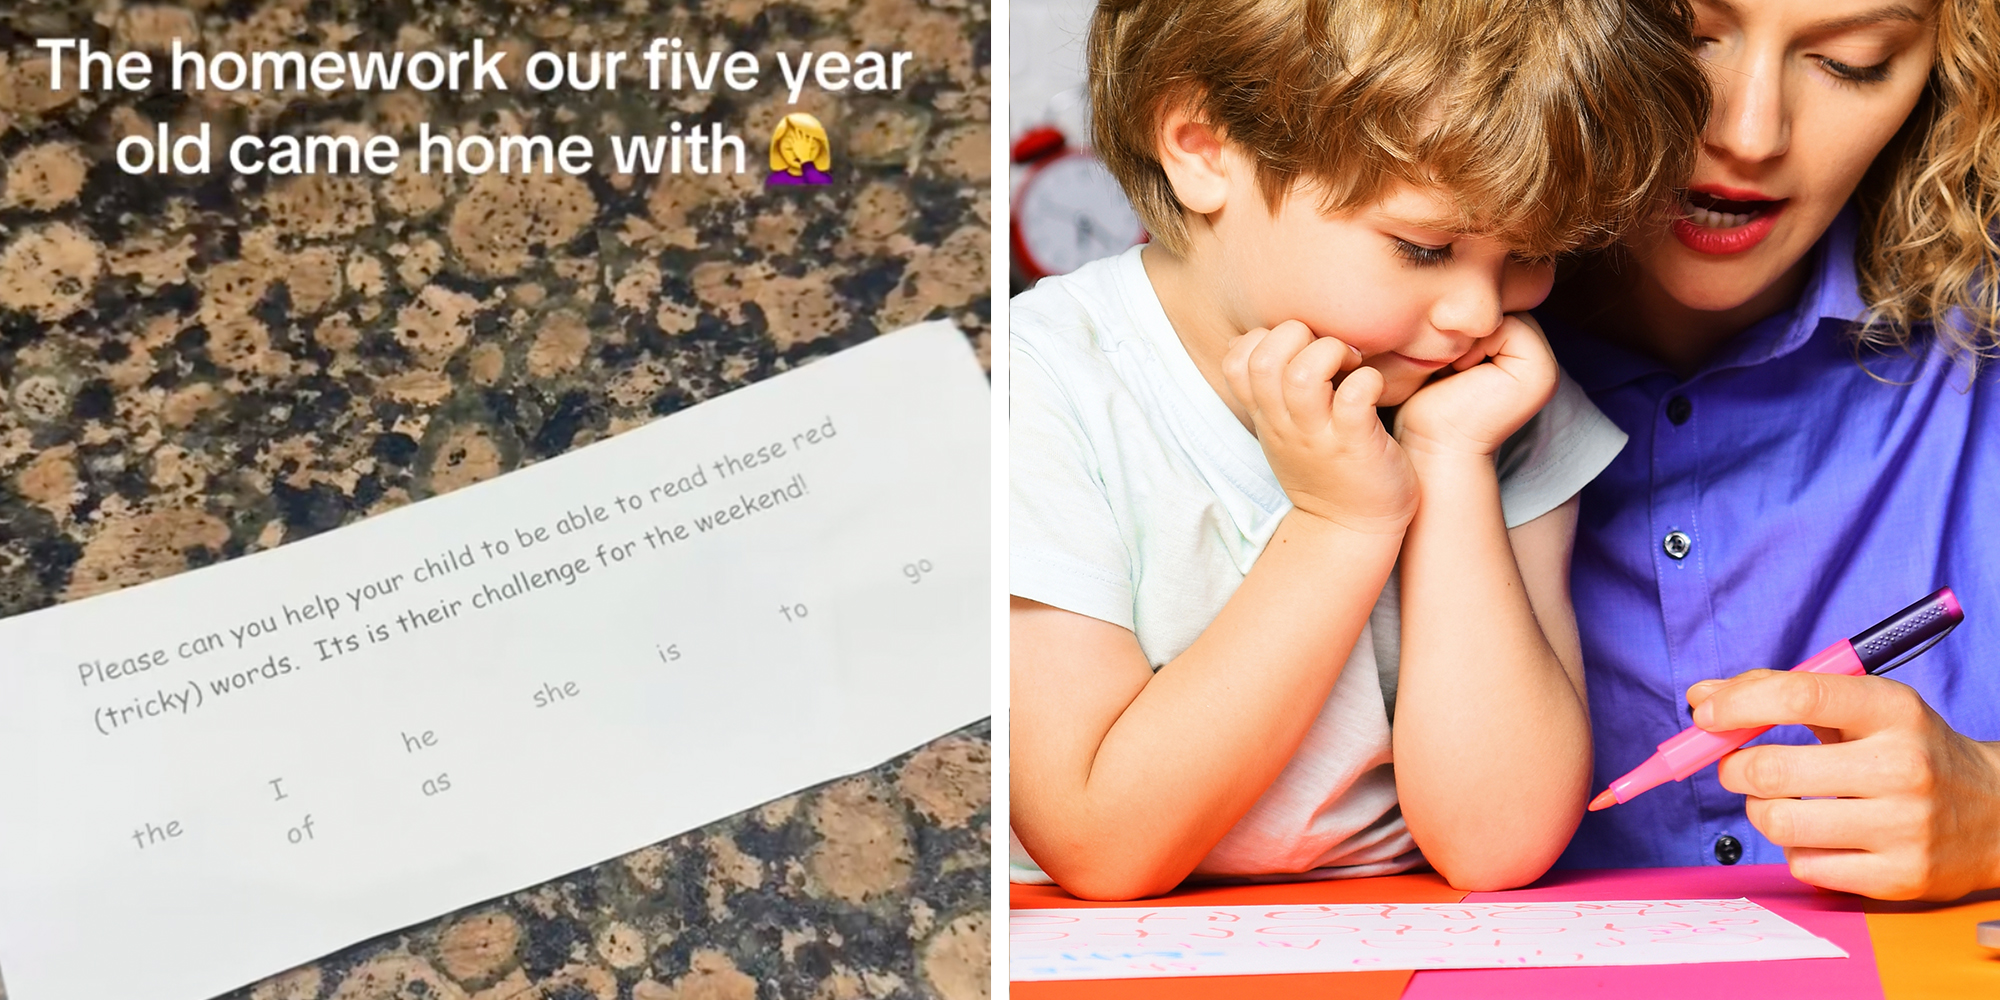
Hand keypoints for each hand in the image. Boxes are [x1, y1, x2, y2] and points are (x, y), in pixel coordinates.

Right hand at [1220, 320, 1415, 533]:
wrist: (1350, 529)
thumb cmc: (1325, 470)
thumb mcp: (1283, 430)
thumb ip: (1272, 390)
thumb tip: (1259, 341)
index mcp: (1267, 416)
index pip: (1235, 360)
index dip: (1264, 338)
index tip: (1298, 348)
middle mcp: (1285, 424)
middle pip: (1263, 358)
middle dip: (1298, 334)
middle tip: (1331, 350)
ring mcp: (1318, 436)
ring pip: (1302, 374)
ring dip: (1330, 352)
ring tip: (1352, 363)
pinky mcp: (1356, 445)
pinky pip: (1354, 397)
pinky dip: (1367, 380)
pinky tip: (1375, 387)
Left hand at [1394, 314, 1557, 459]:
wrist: (1433, 449)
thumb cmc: (1426, 408)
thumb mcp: (1442, 357)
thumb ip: (1461, 326)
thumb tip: (1452, 287)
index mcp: (1519, 355)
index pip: (1488, 309)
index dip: (1458, 324)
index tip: (1439, 359)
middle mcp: (1539, 359)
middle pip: (1497, 308)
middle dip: (1465, 327)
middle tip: (1445, 365)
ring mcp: (1545, 366)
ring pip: (1499, 314)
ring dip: (1467, 336)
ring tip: (1453, 370)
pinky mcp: (1540, 371)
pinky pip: (1504, 326)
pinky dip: (1475, 344)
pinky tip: (1461, 374)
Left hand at [1689, 670, 1999, 899]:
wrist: (1993, 813)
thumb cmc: (1906, 751)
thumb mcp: (1861, 708)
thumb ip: (1779, 694)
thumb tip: (1699, 698)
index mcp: (1893, 710)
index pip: (1800, 696)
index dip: (1737, 704)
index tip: (1703, 714)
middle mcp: (1903, 767)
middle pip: (1772, 769)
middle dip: (1733, 768)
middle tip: (1737, 767)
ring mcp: (1904, 827)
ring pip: (1777, 822)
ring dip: (1760, 810)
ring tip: (1782, 801)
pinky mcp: (1899, 877)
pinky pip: (1804, 865)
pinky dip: (1796, 850)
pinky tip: (1821, 836)